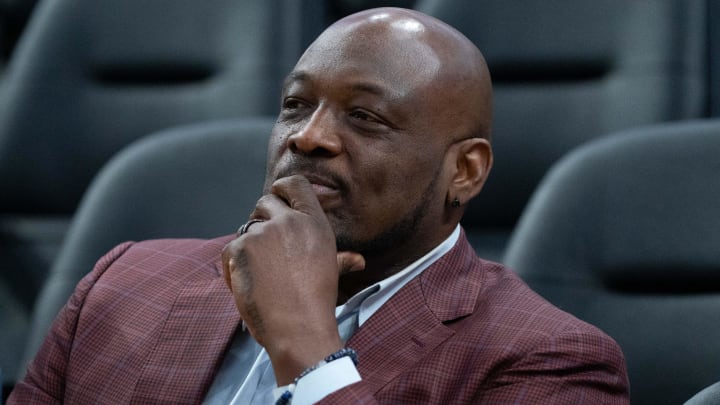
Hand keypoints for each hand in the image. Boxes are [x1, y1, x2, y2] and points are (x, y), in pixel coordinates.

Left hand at [222, 175, 364, 383]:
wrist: (298, 327)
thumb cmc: (316, 301)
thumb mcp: (331, 271)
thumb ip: (341, 258)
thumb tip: (358, 261)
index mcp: (314, 221)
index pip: (294, 184)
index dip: (281, 190)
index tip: (277, 202)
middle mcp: (289, 220)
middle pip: (265, 202)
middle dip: (261, 220)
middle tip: (266, 248)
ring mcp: (263, 232)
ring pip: (246, 228)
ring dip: (249, 248)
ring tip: (262, 275)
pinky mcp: (241, 247)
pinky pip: (229, 248)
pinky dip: (233, 266)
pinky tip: (249, 284)